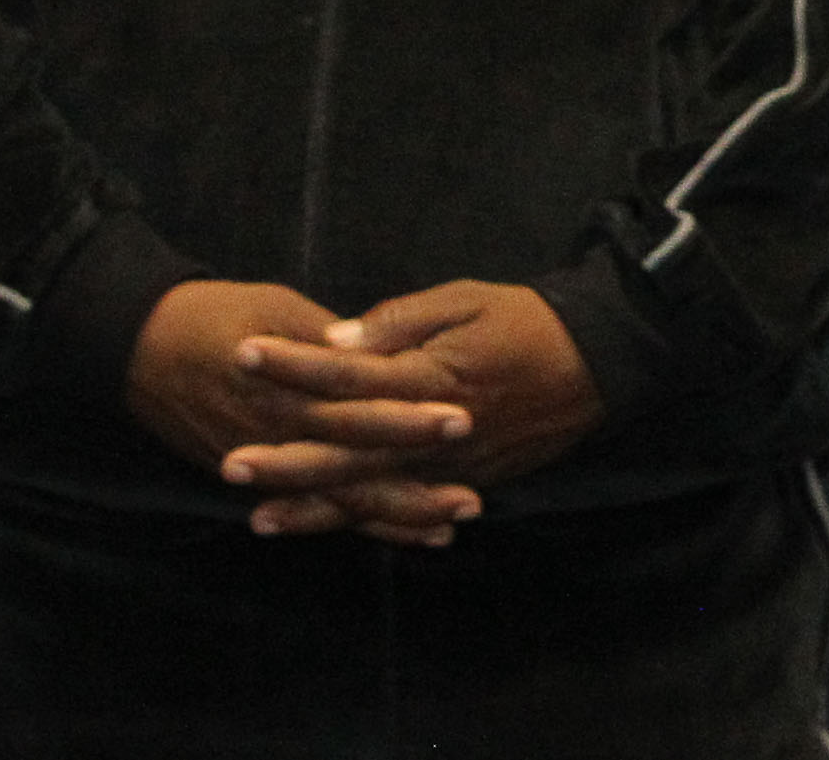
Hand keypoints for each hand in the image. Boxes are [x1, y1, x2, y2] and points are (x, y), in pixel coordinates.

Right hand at [128, 279, 480, 547]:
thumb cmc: (217, 315)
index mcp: (289, 389)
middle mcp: (276, 437)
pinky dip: (349, 521)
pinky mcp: (247, 478)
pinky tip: (391, 532)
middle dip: (413, 487)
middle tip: (470, 500)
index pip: (359, 410)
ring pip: (334, 502)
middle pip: (353, 471)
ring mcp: (261, 464)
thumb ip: (329, 338)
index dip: (409, 419)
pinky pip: (307, 507)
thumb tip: (379, 350)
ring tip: (447, 528)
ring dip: (390, 517)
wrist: (139, 346)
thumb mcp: (278, 309)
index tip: (461, 420)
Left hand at [230, 281, 604, 536]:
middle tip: (229, 463)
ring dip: (314, 507)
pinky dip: (366, 523)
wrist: (600, 363)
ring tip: (258, 516)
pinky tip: (328, 530)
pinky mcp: (466, 482)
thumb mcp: (466, 299)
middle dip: (286, 458)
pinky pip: (407, 508)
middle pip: (348, 449)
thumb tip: (339, 340)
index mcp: (430, 375)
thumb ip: (400, 321)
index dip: (293, 363)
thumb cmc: (528, 320)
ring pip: (371, 493)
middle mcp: (434, 430)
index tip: (243, 353)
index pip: (347, 372)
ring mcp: (450, 465)